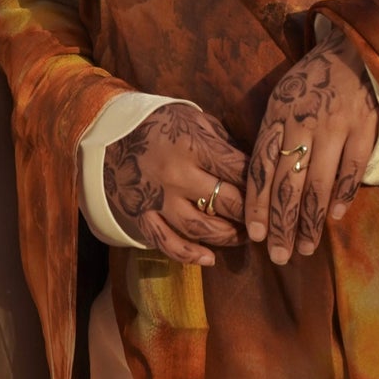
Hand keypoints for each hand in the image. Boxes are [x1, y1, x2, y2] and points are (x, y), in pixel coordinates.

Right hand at [103, 105, 247, 265]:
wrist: (107, 134)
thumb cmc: (159, 124)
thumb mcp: (194, 119)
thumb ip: (223, 142)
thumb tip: (254, 167)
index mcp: (193, 145)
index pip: (239, 170)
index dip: (260, 184)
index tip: (272, 192)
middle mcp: (177, 175)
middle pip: (226, 201)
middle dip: (251, 213)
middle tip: (263, 219)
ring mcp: (158, 199)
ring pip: (202, 228)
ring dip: (228, 236)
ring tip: (242, 236)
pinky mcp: (142, 216)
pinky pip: (168, 243)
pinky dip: (190, 255)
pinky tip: (209, 259)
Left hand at [246, 27, 378, 264]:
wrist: (353, 49)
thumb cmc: (311, 82)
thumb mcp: (282, 100)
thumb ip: (272, 137)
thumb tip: (259, 186)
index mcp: (278, 115)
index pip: (262, 168)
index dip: (257, 204)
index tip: (254, 235)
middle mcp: (303, 123)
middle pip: (288, 184)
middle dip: (282, 224)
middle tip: (279, 255)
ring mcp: (336, 126)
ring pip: (319, 184)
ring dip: (311, 220)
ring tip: (306, 247)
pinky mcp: (365, 128)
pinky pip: (351, 169)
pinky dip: (343, 195)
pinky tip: (334, 217)